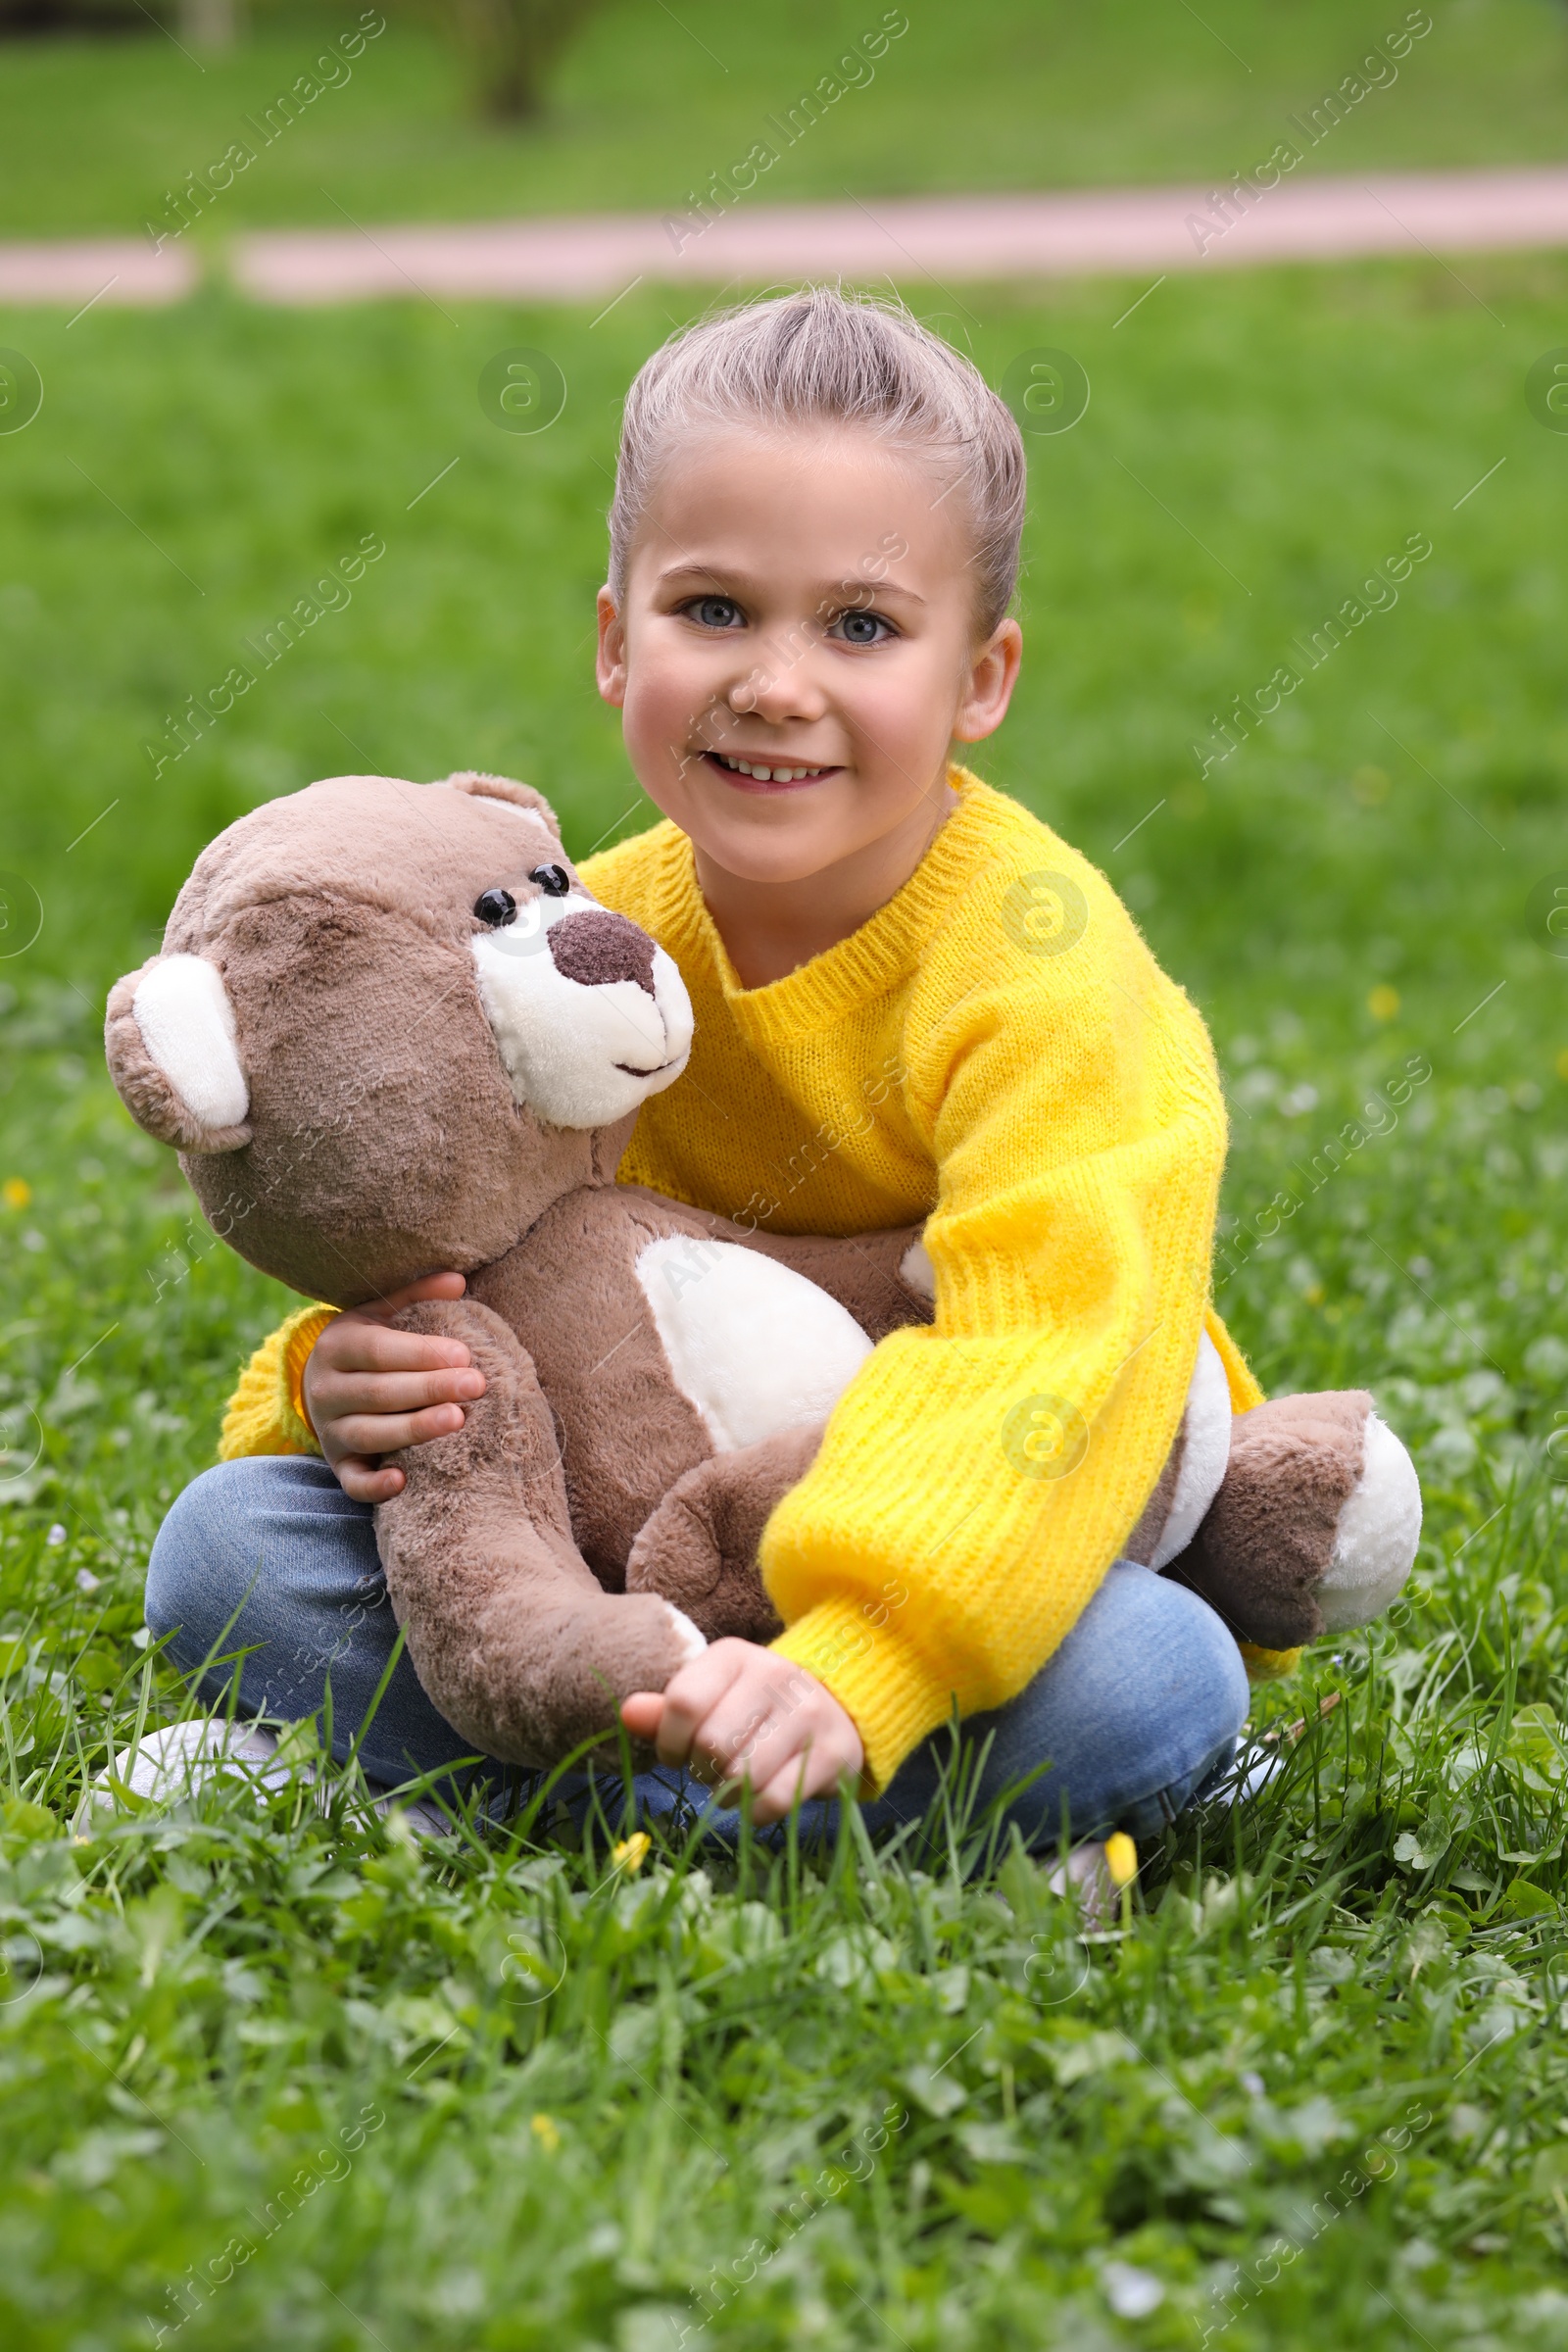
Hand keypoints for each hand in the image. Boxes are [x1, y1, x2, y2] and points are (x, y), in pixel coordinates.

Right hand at [303, 1272, 485, 1503]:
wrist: (321, 1384)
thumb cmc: (367, 1345)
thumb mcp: (381, 1314)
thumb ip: (417, 1297)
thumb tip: (459, 1280)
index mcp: (337, 1345)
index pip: (379, 1351)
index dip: (421, 1352)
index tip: (465, 1354)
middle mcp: (326, 1389)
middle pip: (380, 1392)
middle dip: (430, 1389)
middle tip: (476, 1386)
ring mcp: (330, 1431)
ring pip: (370, 1434)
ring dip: (414, 1429)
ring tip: (458, 1420)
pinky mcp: (338, 1464)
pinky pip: (352, 1482)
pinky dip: (373, 1486)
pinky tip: (402, 1481)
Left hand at [620, 1639, 863, 1824]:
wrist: (836, 1708)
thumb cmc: (753, 1708)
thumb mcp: (711, 1697)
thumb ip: (667, 1709)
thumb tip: (626, 1714)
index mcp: (734, 1655)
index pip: (683, 1702)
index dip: (669, 1741)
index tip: (675, 1753)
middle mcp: (776, 1675)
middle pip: (712, 1744)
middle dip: (703, 1769)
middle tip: (713, 1767)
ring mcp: (810, 1713)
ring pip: (744, 1775)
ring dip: (729, 1793)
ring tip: (735, 1781)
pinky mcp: (835, 1751)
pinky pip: (776, 1801)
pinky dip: (756, 1812)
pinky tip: (759, 1797)